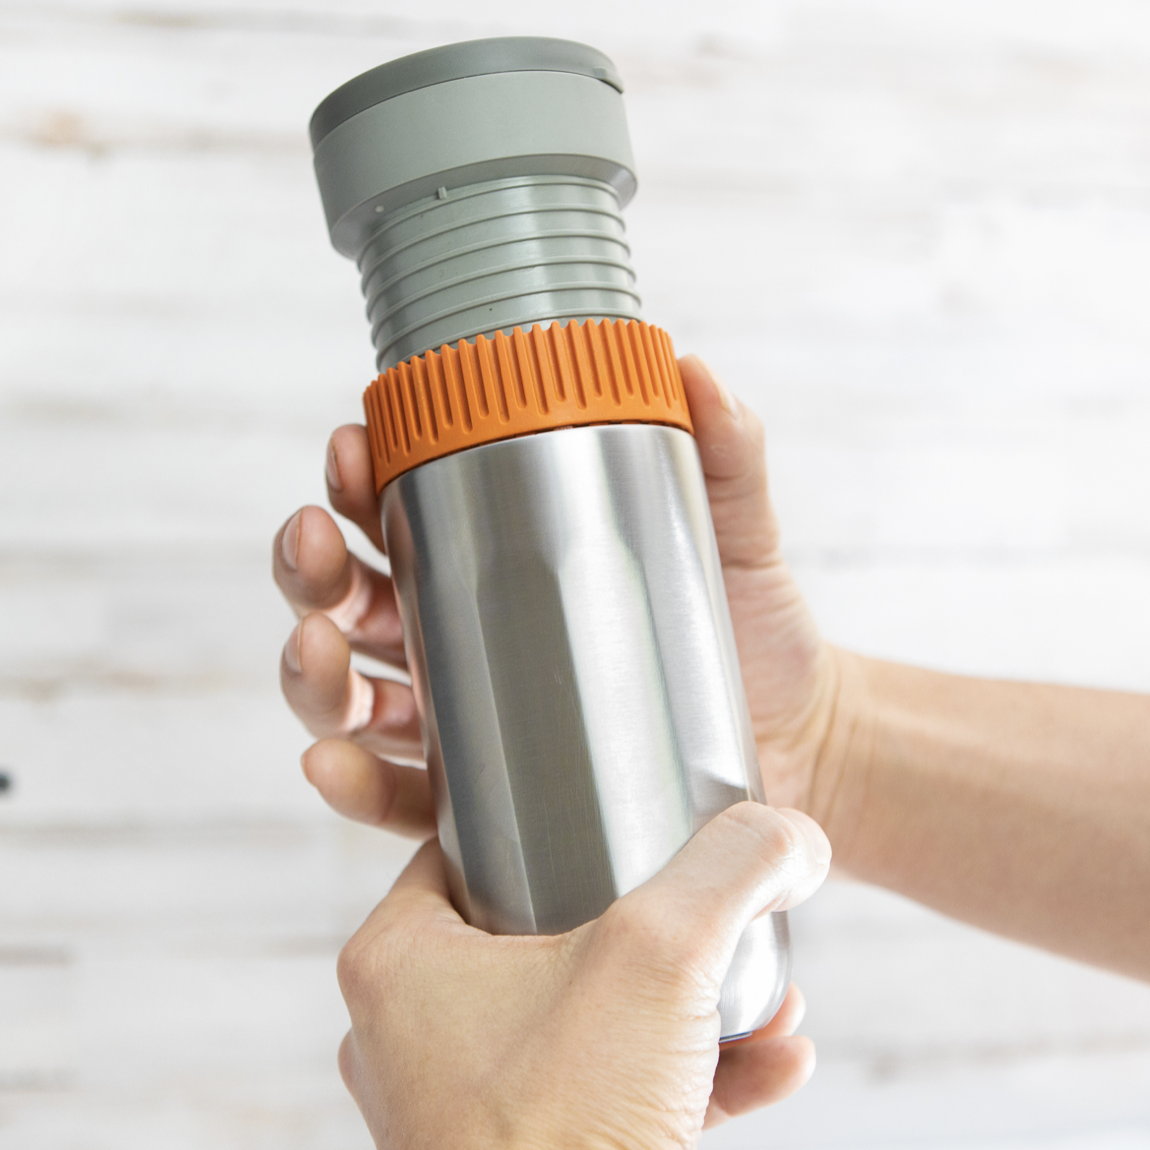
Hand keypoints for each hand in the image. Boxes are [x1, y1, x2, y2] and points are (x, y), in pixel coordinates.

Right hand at [272, 355, 841, 832]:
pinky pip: (397, 797)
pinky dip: (350, 782)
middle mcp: (465, 637)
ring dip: (311, 670)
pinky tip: (331, 765)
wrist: (797, 738)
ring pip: (353, 695)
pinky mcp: (486, 798)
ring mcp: (469, 720)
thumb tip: (690, 368)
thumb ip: (723, 452)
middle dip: (313, 570)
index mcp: (500, 562)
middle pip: (354, 600)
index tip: (351, 451)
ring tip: (318, 647)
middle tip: (314, 545)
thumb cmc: (747, 628)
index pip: (402, 513)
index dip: (358, 480)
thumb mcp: (733, 530)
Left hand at [337, 802, 830, 1148]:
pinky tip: (772, 1064)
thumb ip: (730, 870)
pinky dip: (684, 1077)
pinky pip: (606, 1094)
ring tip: (767, 1002)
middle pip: (548, 935)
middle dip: (656, 935)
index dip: (551, 828)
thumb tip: (791, 832)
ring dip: (685, 1009)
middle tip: (714, 922)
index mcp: (399, 960)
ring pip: (588, 1020)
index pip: (472, 850)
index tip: (617, 825)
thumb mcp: (662, 957)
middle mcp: (416, 1032)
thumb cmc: (569, 1127)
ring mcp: (465, 1106)